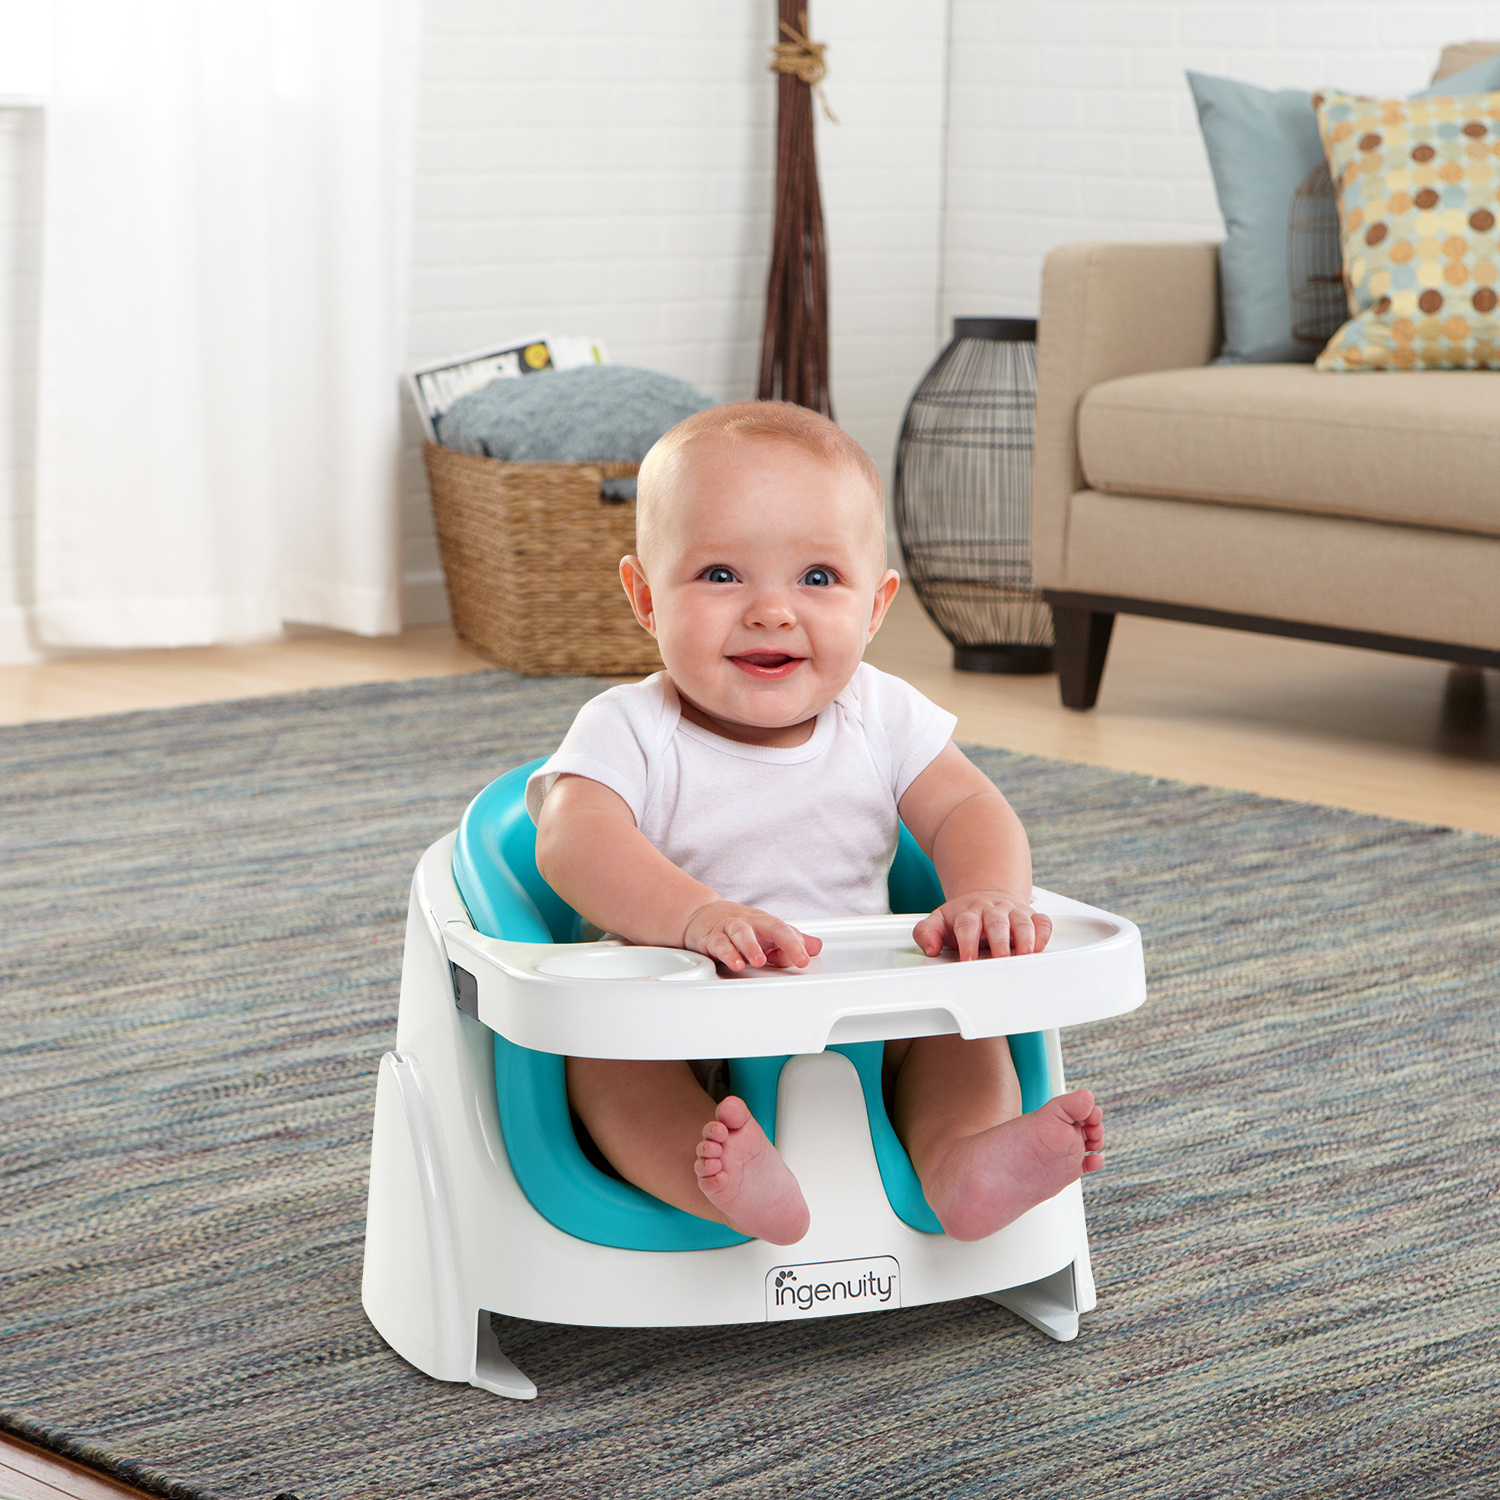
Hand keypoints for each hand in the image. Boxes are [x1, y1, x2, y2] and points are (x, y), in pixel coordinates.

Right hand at [684, 901, 823, 972]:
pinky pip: (719, 944)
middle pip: (770, 927)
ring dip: (751, 947)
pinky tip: (735, 963)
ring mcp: (729, 929)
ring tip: (759, 961)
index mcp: (765, 923)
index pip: (785, 930)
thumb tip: (815, 947)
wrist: (702, 915)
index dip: (797, 945)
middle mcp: (749, 923)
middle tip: (793, 958)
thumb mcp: (767, 932)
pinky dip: (727, 953)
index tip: (804, 960)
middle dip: (784, 942)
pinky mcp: (711, 938)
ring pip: (741, 933)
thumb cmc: (740, 926)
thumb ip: (791, 941)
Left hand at [912, 892, 1051, 960]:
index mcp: (969, 912)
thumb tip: (930, 949)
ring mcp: (1014, 912)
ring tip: (1024, 957)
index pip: (967, 925)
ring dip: (1025, 940)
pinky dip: (1044, 934)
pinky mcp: (1032, 917)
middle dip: (999, 943)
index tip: (967, 961)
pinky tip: (1039, 948)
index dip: (967, 942)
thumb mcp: (939, 921)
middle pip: (997, 923)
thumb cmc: (963, 916)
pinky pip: (1042, 922)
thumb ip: (926, 933)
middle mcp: (993, 910)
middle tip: (999, 961)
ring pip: (1022, 922)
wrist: (985, 896)